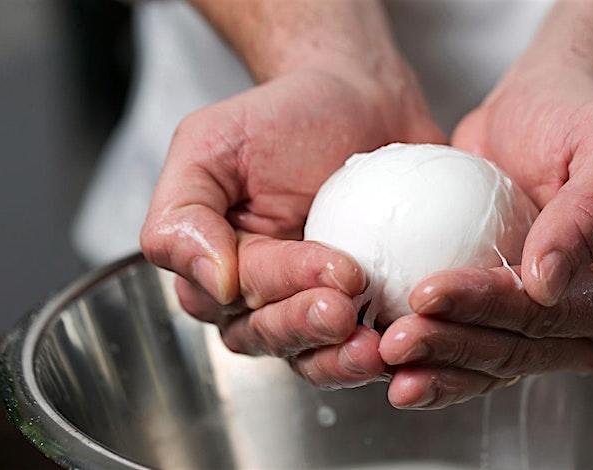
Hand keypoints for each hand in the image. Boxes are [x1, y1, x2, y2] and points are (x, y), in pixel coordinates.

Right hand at [141, 63, 443, 388]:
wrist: (362, 99)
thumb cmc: (283, 116)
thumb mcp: (211, 143)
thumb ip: (183, 212)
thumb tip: (211, 283)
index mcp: (218, 264)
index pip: (238, 293)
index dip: (283, 285)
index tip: (335, 267)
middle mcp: (262, 297)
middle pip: (270, 335)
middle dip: (309, 327)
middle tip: (348, 307)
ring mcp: (315, 307)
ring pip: (313, 356)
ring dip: (342, 359)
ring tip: (377, 344)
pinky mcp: (367, 312)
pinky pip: (367, 347)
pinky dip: (386, 353)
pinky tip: (410, 340)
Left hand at [379, 62, 592, 409]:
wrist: (542, 106)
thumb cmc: (581, 117)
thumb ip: (589, 212)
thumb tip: (547, 285)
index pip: (547, 315)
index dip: (485, 308)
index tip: (427, 291)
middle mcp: (589, 328)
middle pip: (514, 351)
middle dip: (450, 349)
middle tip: (393, 340)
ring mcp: (545, 332)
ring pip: (485, 365)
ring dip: (434, 366)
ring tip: (384, 354)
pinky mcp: (502, 320)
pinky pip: (466, 354)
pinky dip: (429, 360)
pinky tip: (385, 357)